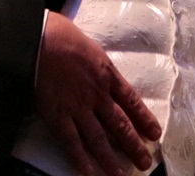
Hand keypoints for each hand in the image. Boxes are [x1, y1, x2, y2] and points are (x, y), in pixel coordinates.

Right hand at [35, 12, 162, 175]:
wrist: (39, 39)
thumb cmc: (60, 34)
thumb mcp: (89, 46)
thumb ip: (97, 64)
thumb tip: (98, 69)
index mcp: (106, 73)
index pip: (131, 101)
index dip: (144, 119)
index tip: (155, 134)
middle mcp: (97, 94)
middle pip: (120, 125)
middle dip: (134, 145)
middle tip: (145, 162)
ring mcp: (78, 107)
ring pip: (99, 139)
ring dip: (112, 160)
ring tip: (122, 175)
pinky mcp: (58, 116)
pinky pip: (72, 143)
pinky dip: (81, 161)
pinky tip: (90, 174)